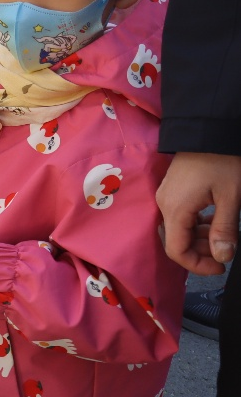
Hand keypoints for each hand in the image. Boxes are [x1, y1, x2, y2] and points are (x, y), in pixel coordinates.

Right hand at [157, 151, 240, 274]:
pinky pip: (180, 216)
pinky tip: (214, 221)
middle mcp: (165, 205)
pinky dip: (196, 225)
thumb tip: (222, 258)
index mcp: (176, 210)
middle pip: (177, 241)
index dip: (198, 265)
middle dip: (202, 252)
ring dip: (200, 239)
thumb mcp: (231, 197)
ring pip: (179, 229)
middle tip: (227, 250)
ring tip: (224, 235)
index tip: (221, 267)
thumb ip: (225, 230)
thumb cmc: (222, 162)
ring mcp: (166, 197)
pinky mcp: (172, 190)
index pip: (177, 250)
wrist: (208, 130)